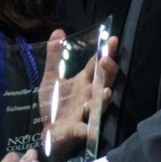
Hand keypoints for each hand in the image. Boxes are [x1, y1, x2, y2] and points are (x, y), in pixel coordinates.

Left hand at [38, 29, 118, 161]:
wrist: (47, 130)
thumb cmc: (54, 104)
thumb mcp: (51, 78)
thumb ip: (54, 57)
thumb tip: (58, 31)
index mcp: (83, 81)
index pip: (96, 64)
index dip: (104, 52)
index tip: (112, 40)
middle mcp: (88, 95)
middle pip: (102, 81)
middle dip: (107, 72)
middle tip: (107, 61)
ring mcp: (85, 112)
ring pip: (98, 104)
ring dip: (102, 99)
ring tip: (106, 91)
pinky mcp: (77, 129)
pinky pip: (86, 129)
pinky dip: (91, 130)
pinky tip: (93, 131)